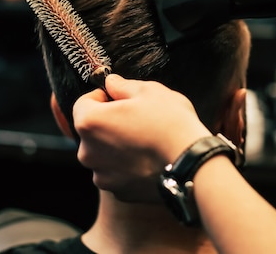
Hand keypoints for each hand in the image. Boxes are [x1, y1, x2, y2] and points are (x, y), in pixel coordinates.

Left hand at [72, 74, 211, 201]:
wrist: (192, 165)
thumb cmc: (169, 123)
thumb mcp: (149, 90)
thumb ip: (122, 85)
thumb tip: (111, 83)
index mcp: (89, 122)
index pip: (83, 103)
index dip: (102, 97)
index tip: (120, 97)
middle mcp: (88, 152)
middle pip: (92, 131)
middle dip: (109, 123)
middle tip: (137, 119)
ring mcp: (102, 175)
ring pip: (104, 154)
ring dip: (117, 146)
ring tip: (146, 141)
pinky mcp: (119, 192)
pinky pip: (118, 174)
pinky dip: (128, 166)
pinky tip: (150, 159)